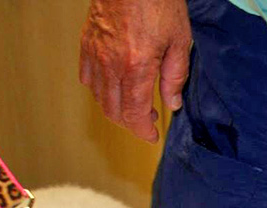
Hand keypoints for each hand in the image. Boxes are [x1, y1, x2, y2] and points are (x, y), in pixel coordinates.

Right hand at [80, 0, 192, 141]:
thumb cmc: (157, 1)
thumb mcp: (179, 40)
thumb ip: (175, 76)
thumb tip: (173, 103)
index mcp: (136, 67)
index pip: (134, 115)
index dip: (143, 131)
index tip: (153, 135)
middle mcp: (111, 64)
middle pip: (114, 111)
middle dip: (131, 123)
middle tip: (149, 119)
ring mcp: (95, 54)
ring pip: (99, 98)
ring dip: (116, 109)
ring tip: (135, 103)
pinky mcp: (86, 44)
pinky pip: (87, 78)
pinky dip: (99, 90)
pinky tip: (115, 86)